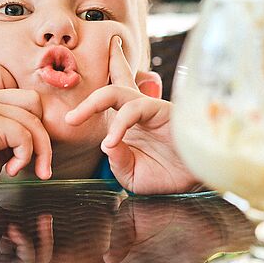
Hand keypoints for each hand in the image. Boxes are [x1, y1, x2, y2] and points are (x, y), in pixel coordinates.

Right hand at [0, 63, 52, 199]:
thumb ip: (15, 125)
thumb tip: (43, 123)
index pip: (30, 96)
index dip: (36, 119)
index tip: (30, 144)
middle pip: (36, 104)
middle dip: (42, 135)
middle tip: (36, 161)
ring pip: (33, 123)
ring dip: (36, 152)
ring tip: (19, 168)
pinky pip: (24, 137)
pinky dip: (24, 158)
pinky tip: (9, 170)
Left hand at [65, 36, 197, 194]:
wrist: (193, 183)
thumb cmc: (164, 175)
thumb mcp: (130, 173)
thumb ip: (116, 160)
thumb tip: (107, 143)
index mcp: (128, 122)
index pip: (110, 95)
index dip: (93, 84)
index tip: (75, 80)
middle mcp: (138, 111)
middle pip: (115, 82)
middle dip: (90, 88)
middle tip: (70, 112)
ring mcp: (150, 109)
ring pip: (118, 92)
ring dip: (92, 103)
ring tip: (74, 120)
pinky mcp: (163, 110)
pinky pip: (136, 108)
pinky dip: (120, 123)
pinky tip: (112, 140)